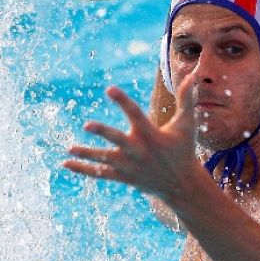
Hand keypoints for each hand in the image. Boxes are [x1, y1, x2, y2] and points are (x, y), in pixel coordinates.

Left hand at [64, 86, 212, 200]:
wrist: (181, 185)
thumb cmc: (183, 150)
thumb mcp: (187, 125)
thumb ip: (187, 100)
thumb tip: (192, 75)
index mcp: (151, 135)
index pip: (135, 114)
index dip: (122, 101)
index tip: (109, 89)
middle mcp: (139, 151)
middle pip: (118, 140)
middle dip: (103, 132)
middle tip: (87, 125)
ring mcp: (130, 166)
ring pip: (105, 159)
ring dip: (87, 154)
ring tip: (69, 148)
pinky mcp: (124, 177)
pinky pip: (101, 174)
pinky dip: (84, 169)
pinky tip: (67, 163)